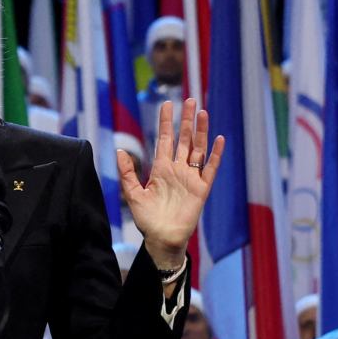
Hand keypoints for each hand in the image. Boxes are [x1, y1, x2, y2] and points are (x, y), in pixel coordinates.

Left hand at [117, 98, 224, 268]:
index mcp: (161, 169)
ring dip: (201, 131)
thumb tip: (118, 150)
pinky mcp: (202, 188)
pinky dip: (215, 154)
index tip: (166, 104)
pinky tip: (218, 139)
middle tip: (189, 100)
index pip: (165, 139)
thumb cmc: (147, 219)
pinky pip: (210, 168)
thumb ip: (127, 172)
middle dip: (186, 120)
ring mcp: (191, 178)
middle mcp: (177, 169)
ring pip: (198, 149)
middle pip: (184, 139)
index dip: (166, 122)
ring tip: (202, 113)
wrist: (162, 238)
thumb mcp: (133, 194)